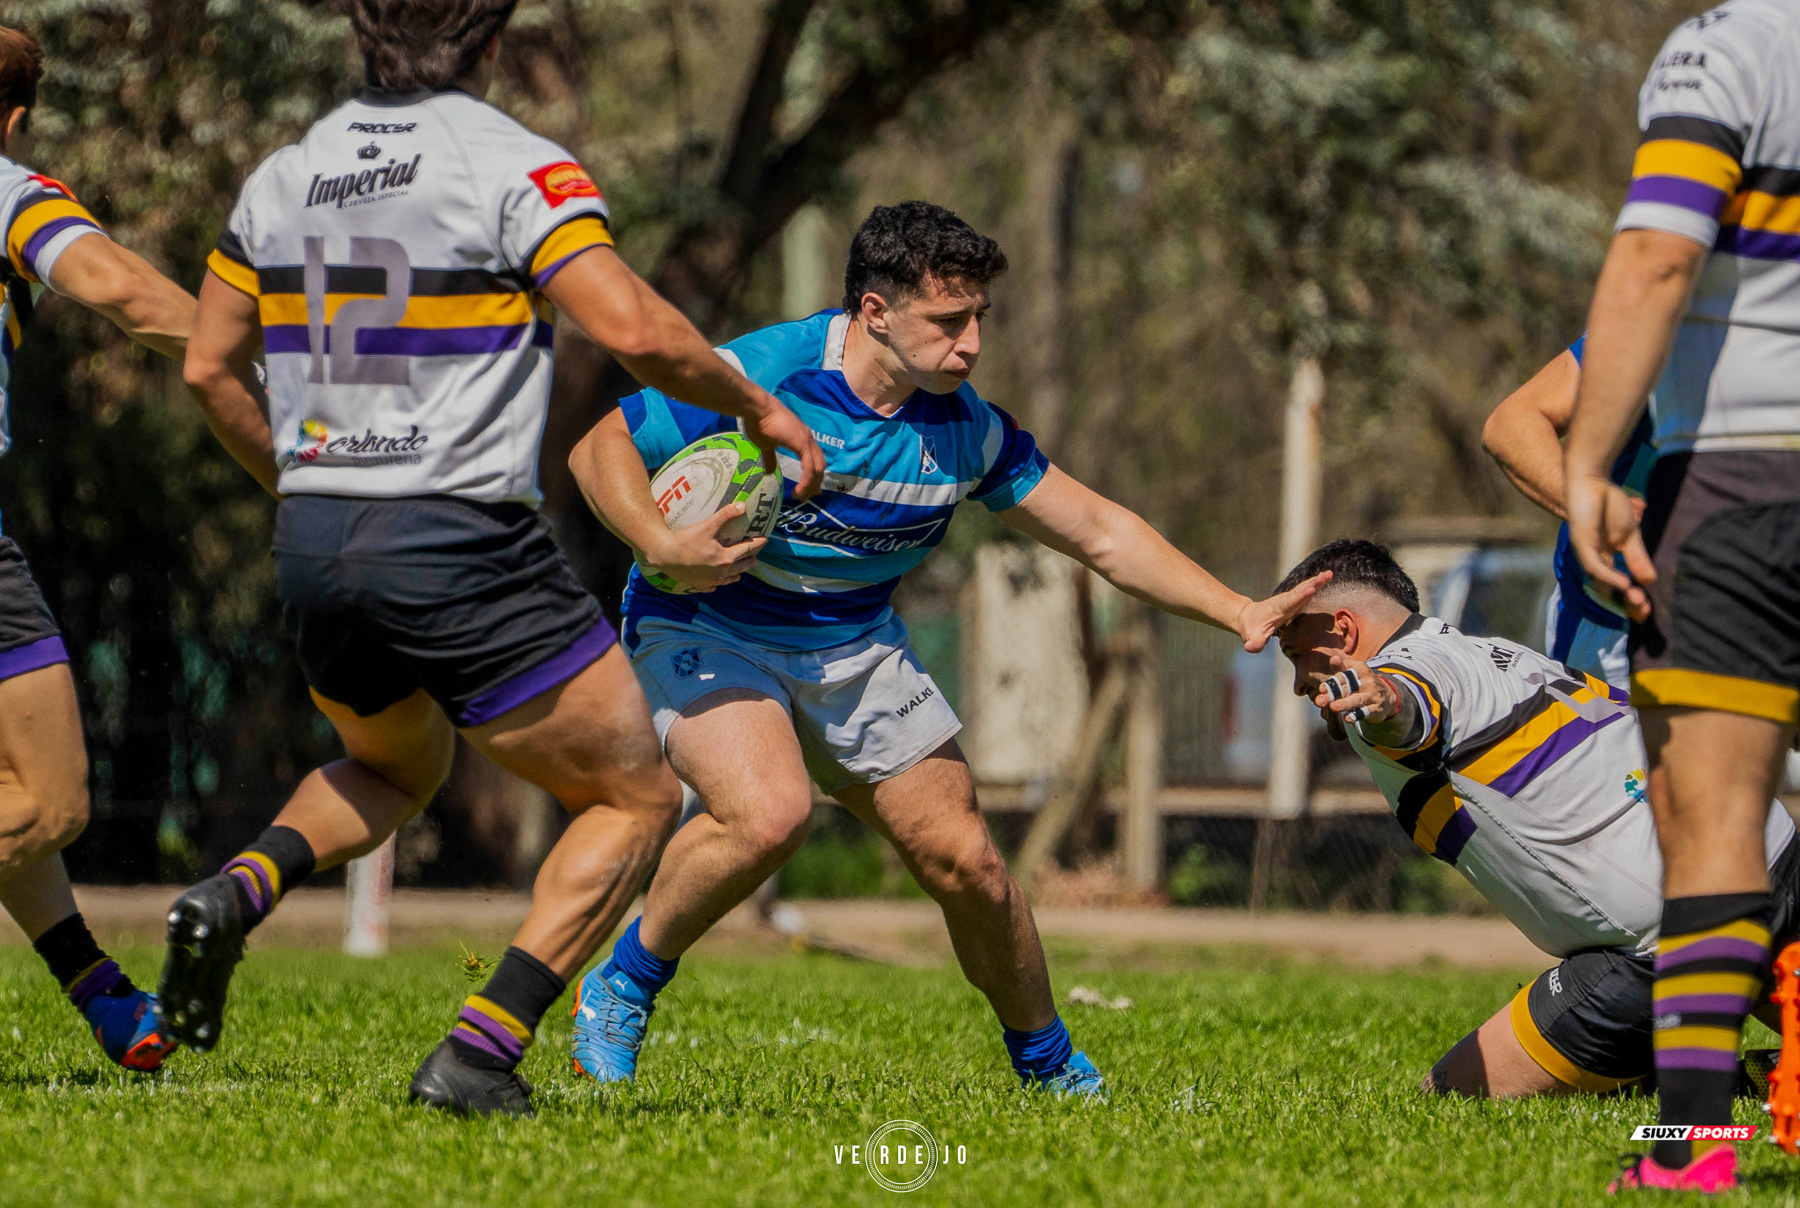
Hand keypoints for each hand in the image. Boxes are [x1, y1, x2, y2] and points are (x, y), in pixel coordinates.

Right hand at [640, 503, 766, 591]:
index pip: (746, 550)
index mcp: (726, 558)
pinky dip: (718, 583)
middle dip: (749, 561)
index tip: (764, 540)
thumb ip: (725, 515)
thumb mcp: (707, 526)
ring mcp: (711, 581)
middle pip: (741, 567)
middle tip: (754, 557)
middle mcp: (721, 572)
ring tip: (739, 571)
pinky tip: (716, 582)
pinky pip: (713, 586)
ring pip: (729, 579)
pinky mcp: (700, 585)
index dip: (757, 544)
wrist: (665, 556)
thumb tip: (743, 505)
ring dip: (736, 574)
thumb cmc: (686, 541)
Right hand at [743, 395, 824, 499]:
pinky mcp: (802, 444)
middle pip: (819, 466)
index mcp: (801, 438)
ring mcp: (807, 441)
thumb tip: (769, 472)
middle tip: (806, 497)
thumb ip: (770, 459)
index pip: (814, 460)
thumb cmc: (758, 423)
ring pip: (817, 469)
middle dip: (815, 484)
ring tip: (801, 496)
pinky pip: (810, 468)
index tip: (810, 490)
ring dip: (811, 485)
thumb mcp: (765, 446)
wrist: (756, 409)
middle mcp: (808, 439)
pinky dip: (807, 481)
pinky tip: (799, 490)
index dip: (814, 476)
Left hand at [1234, 570, 1332, 652]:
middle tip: (1326, 576)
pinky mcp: (1292, 599)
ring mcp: (1288, 599)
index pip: (1291, 602)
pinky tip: (1325, 577)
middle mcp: (1284, 601)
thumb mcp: (1253, 638)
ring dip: (1317, 581)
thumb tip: (1250, 648)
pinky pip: (1305, 590)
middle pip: (1300, 591)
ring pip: (1304, 588)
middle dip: (1313, 584)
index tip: (1311, 589)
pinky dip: (1315, 583)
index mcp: (1278, 610)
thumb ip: (1254, 643)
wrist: (1247, 617)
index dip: (1301, 596)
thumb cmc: (1252, 629)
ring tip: (1329, 574)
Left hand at [1311, 654, 1401, 725]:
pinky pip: (1366, 712)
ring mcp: (1372, 696)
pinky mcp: (1376, 709)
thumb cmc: (1362, 683)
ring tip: (1333, 707)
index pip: (1344, 675)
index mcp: (1360, 670)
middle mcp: (1367, 682)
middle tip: (1319, 701)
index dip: (1332, 682)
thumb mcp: (1353, 673)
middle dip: (1333, 694)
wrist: (1387, 696)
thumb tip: (1333, 658)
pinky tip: (1347, 719)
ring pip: (1357, 700)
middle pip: (1348, 688)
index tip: (1322, 689)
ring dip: (1345, 704)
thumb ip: (1341, 667)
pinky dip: (1357, 715)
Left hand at [1566, 475, 1653, 621]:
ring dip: (1621, 593)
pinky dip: (1609, 576)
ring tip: (1639, 600)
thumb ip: (1637, 558)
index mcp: (1606, 560)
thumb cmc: (1609, 506)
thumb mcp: (1630, 536)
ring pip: (1600, 583)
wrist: (1594, 482)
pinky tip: (1624, 583)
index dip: (1631, 600)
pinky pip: (1595, 566)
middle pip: (1607, 592)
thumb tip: (1650, 581)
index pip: (1617, 588)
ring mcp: (1587, 554)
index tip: (1649, 608)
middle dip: (1626, 604)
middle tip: (1644, 610)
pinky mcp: (1582, 544)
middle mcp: (1594, 561)